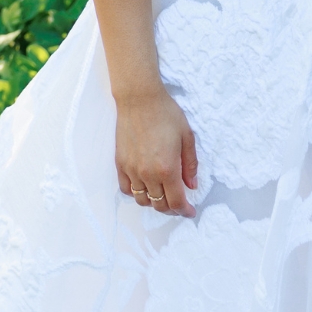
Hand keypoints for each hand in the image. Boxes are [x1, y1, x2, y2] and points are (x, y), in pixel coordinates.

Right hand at [114, 82, 198, 216]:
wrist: (140, 100)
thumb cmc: (166, 114)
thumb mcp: (187, 136)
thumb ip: (190, 164)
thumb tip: (191, 185)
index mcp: (167, 168)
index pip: (176, 202)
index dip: (184, 211)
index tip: (190, 212)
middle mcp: (147, 174)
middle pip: (159, 205)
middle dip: (172, 209)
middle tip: (180, 204)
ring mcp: (132, 170)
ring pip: (142, 200)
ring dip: (154, 203)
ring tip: (163, 195)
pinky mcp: (120, 164)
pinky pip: (126, 189)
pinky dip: (136, 194)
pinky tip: (145, 187)